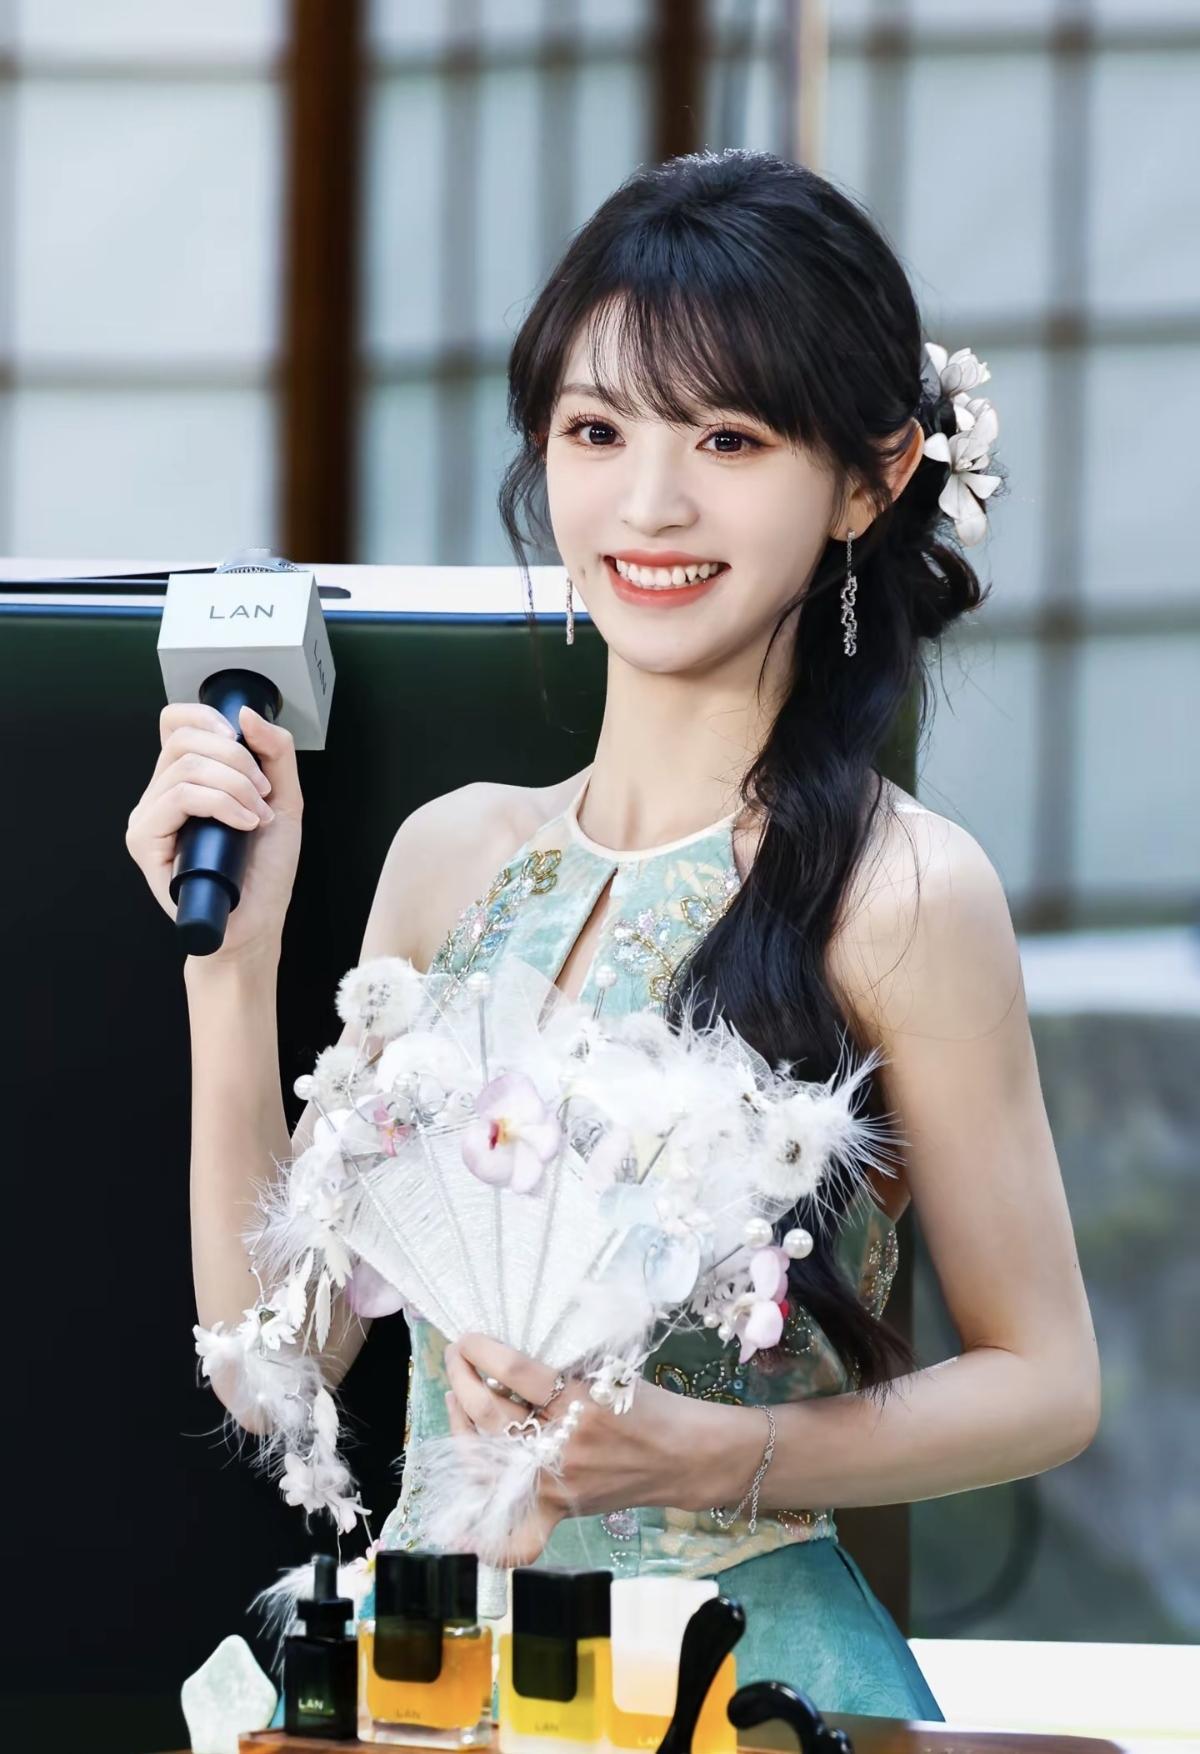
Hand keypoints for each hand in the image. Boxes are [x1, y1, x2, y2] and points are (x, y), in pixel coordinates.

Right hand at [125, 701, 302, 965]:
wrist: (258, 920)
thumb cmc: (265, 868)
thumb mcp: (284, 798)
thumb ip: (275, 751)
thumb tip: (245, 712)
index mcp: (187, 778)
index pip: (176, 722)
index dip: (206, 718)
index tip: (241, 740)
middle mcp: (161, 793)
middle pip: (184, 739)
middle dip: (237, 759)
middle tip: (263, 794)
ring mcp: (149, 816)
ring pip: (184, 769)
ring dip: (235, 786)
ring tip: (257, 816)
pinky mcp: (145, 841)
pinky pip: (178, 798)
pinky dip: (221, 804)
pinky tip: (244, 825)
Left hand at [442, 1333, 689, 1566]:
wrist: (686, 1456)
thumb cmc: (650, 1406)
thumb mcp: (608, 1373)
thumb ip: (560, 1372)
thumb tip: (504, 1360)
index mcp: (582, 1400)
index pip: (515, 1372)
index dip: (482, 1351)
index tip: (467, 1337)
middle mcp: (566, 1444)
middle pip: (492, 1414)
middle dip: (462, 1379)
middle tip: (454, 1357)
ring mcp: (559, 1484)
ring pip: (489, 1459)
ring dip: (461, 1425)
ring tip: (455, 1397)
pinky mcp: (560, 1509)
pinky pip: (517, 1533)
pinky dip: (486, 1532)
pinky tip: (460, 1520)